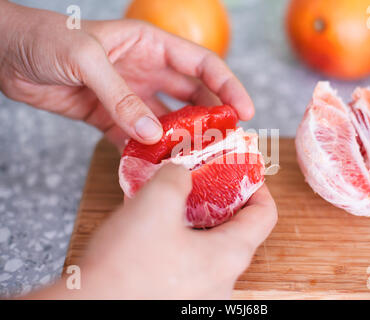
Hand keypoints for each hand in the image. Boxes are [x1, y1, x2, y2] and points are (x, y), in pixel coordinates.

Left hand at [0, 2, 253, 147]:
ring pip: (167, 120)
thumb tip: (152, 133)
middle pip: (192, 95)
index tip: (245, 110)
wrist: (6, 54)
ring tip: (195, 160)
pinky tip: (157, 165)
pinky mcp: (110, 117)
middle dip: (212, 117)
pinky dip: (148, 151)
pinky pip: (137, 137)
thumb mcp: (86, 59)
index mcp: (150, 44)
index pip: (201, 64)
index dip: (228, 85)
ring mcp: (130, 95)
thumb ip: (121, 96)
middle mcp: (147, 70)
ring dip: (181, 139)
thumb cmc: (45, 38)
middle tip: (226, 142)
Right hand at [26, 164, 276, 298]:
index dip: (258, 186)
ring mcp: (201, 293)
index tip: (244, 171)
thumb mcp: (155, 204)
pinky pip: (187, 261)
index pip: (265, 215)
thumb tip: (181, 174)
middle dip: (219, 199)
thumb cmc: (126, 267)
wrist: (89, 308)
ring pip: (208, 245)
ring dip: (193, 218)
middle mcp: (222, 279)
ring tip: (170, 199)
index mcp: (229, 256)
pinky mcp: (177, 298)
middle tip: (200, 179)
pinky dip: (177, 238)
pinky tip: (151, 226)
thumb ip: (176, 177)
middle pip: (236, 230)